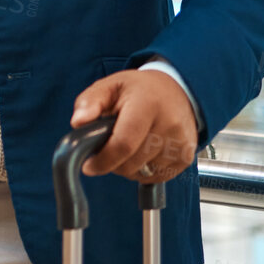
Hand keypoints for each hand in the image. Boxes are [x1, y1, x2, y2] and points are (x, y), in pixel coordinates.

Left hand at [70, 69, 196, 182]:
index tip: (89, 165)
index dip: (103, 160)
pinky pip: (155, 177)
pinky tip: (144, 152)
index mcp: (147, 104)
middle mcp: (169, 124)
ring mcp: (180, 143)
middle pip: (131, 163)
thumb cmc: (140, 90)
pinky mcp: (185, 158)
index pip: (123, 144)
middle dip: (113, 162)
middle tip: (110, 145)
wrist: (178, 91)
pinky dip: (144, 170)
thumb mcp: (110, 86)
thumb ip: (90, 102)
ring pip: (141, 173)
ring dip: (128, 166)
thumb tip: (78, 122)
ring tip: (130, 144)